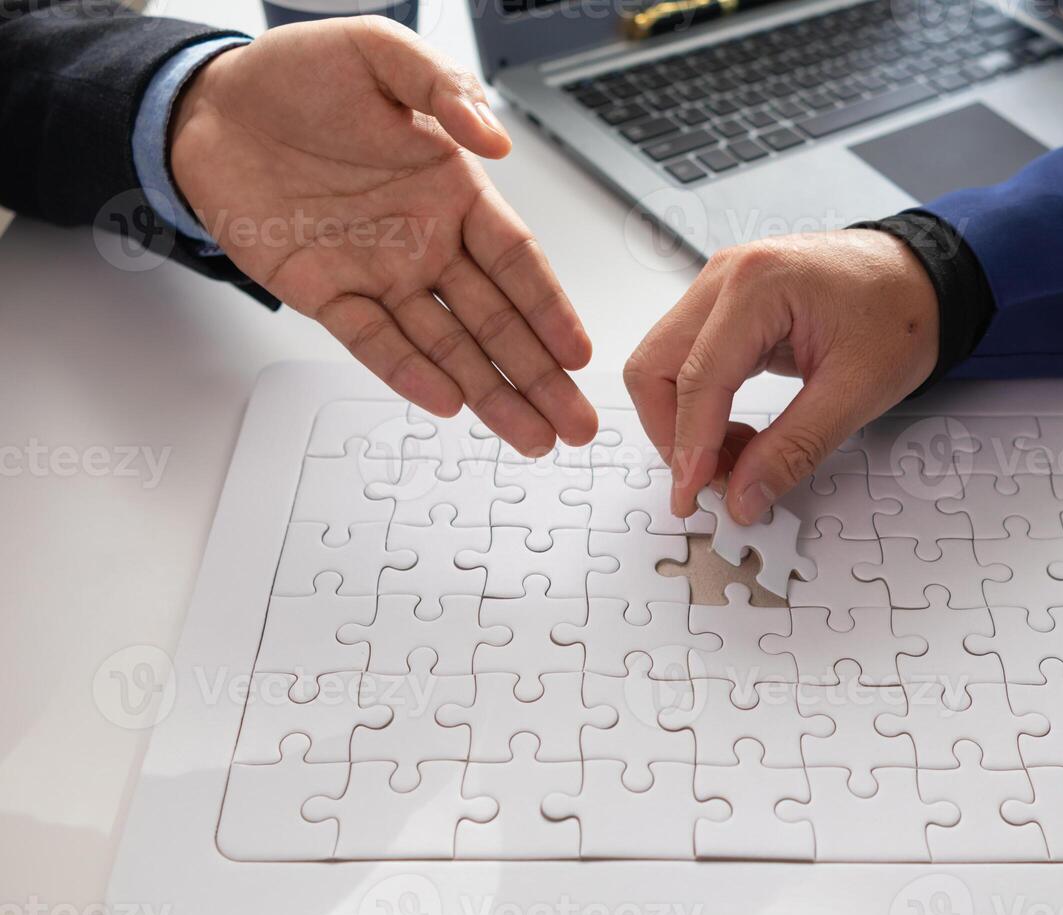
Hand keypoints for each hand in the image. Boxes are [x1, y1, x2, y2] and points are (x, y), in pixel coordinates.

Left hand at [169, 17, 595, 453]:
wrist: (208, 102)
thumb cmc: (297, 74)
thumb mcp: (381, 54)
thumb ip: (444, 89)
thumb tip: (495, 140)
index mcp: (454, 191)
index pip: (517, 262)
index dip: (549, 309)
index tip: (577, 352)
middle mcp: (426, 241)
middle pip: (497, 321)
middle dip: (539, 376)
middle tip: (574, 423)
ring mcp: (379, 273)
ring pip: (447, 346)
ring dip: (490, 393)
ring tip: (529, 437)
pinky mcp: (326, 294)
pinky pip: (374, 341)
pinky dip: (409, 373)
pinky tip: (447, 401)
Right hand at [623, 230, 938, 523]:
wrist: (925, 278)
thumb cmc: (902, 315)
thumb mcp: (857, 392)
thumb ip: (794, 449)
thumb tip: (742, 496)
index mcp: (757, 285)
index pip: (698, 378)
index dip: (689, 446)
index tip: (692, 495)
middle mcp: (726, 277)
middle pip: (655, 366)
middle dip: (673, 433)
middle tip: (711, 481)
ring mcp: (721, 288)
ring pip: (664, 366)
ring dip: (686, 422)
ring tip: (736, 459)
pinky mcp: (726, 306)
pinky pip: (690, 362)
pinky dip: (703, 406)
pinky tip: (740, 434)